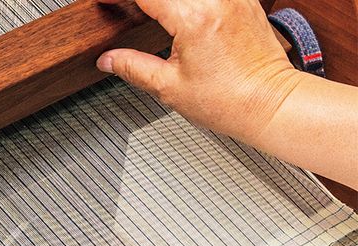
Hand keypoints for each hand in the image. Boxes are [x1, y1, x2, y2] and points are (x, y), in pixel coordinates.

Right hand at [95, 0, 357, 190]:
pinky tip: (179, 11)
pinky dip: (188, 1)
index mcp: (193, 18)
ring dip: (166, 1)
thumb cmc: (229, 100)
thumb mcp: (169, 87)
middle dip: (143, 0)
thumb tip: (108, 59)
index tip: (106, 4)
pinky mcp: (244, 1)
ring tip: (150, 12)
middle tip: (126, 10)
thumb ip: (133, 67)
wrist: (270, 103)